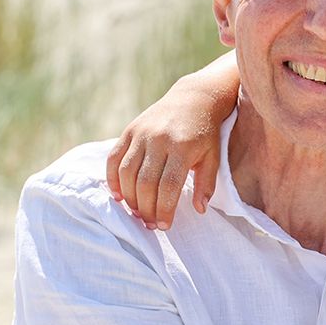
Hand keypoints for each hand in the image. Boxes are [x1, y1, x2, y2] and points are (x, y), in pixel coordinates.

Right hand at [106, 56, 238, 228]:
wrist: (193, 99)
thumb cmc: (206, 133)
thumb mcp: (213, 157)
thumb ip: (206, 184)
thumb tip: (199, 210)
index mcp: (182, 147)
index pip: (168, 186)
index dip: (164, 209)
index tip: (164, 226)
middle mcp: (159, 139)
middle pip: (145, 182)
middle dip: (146, 208)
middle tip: (150, 224)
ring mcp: (141, 133)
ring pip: (127, 172)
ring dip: (129, 198)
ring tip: (137, 213)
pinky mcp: (129, 130)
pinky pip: (114, 158)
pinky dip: (112, 179)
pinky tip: (118, 195)